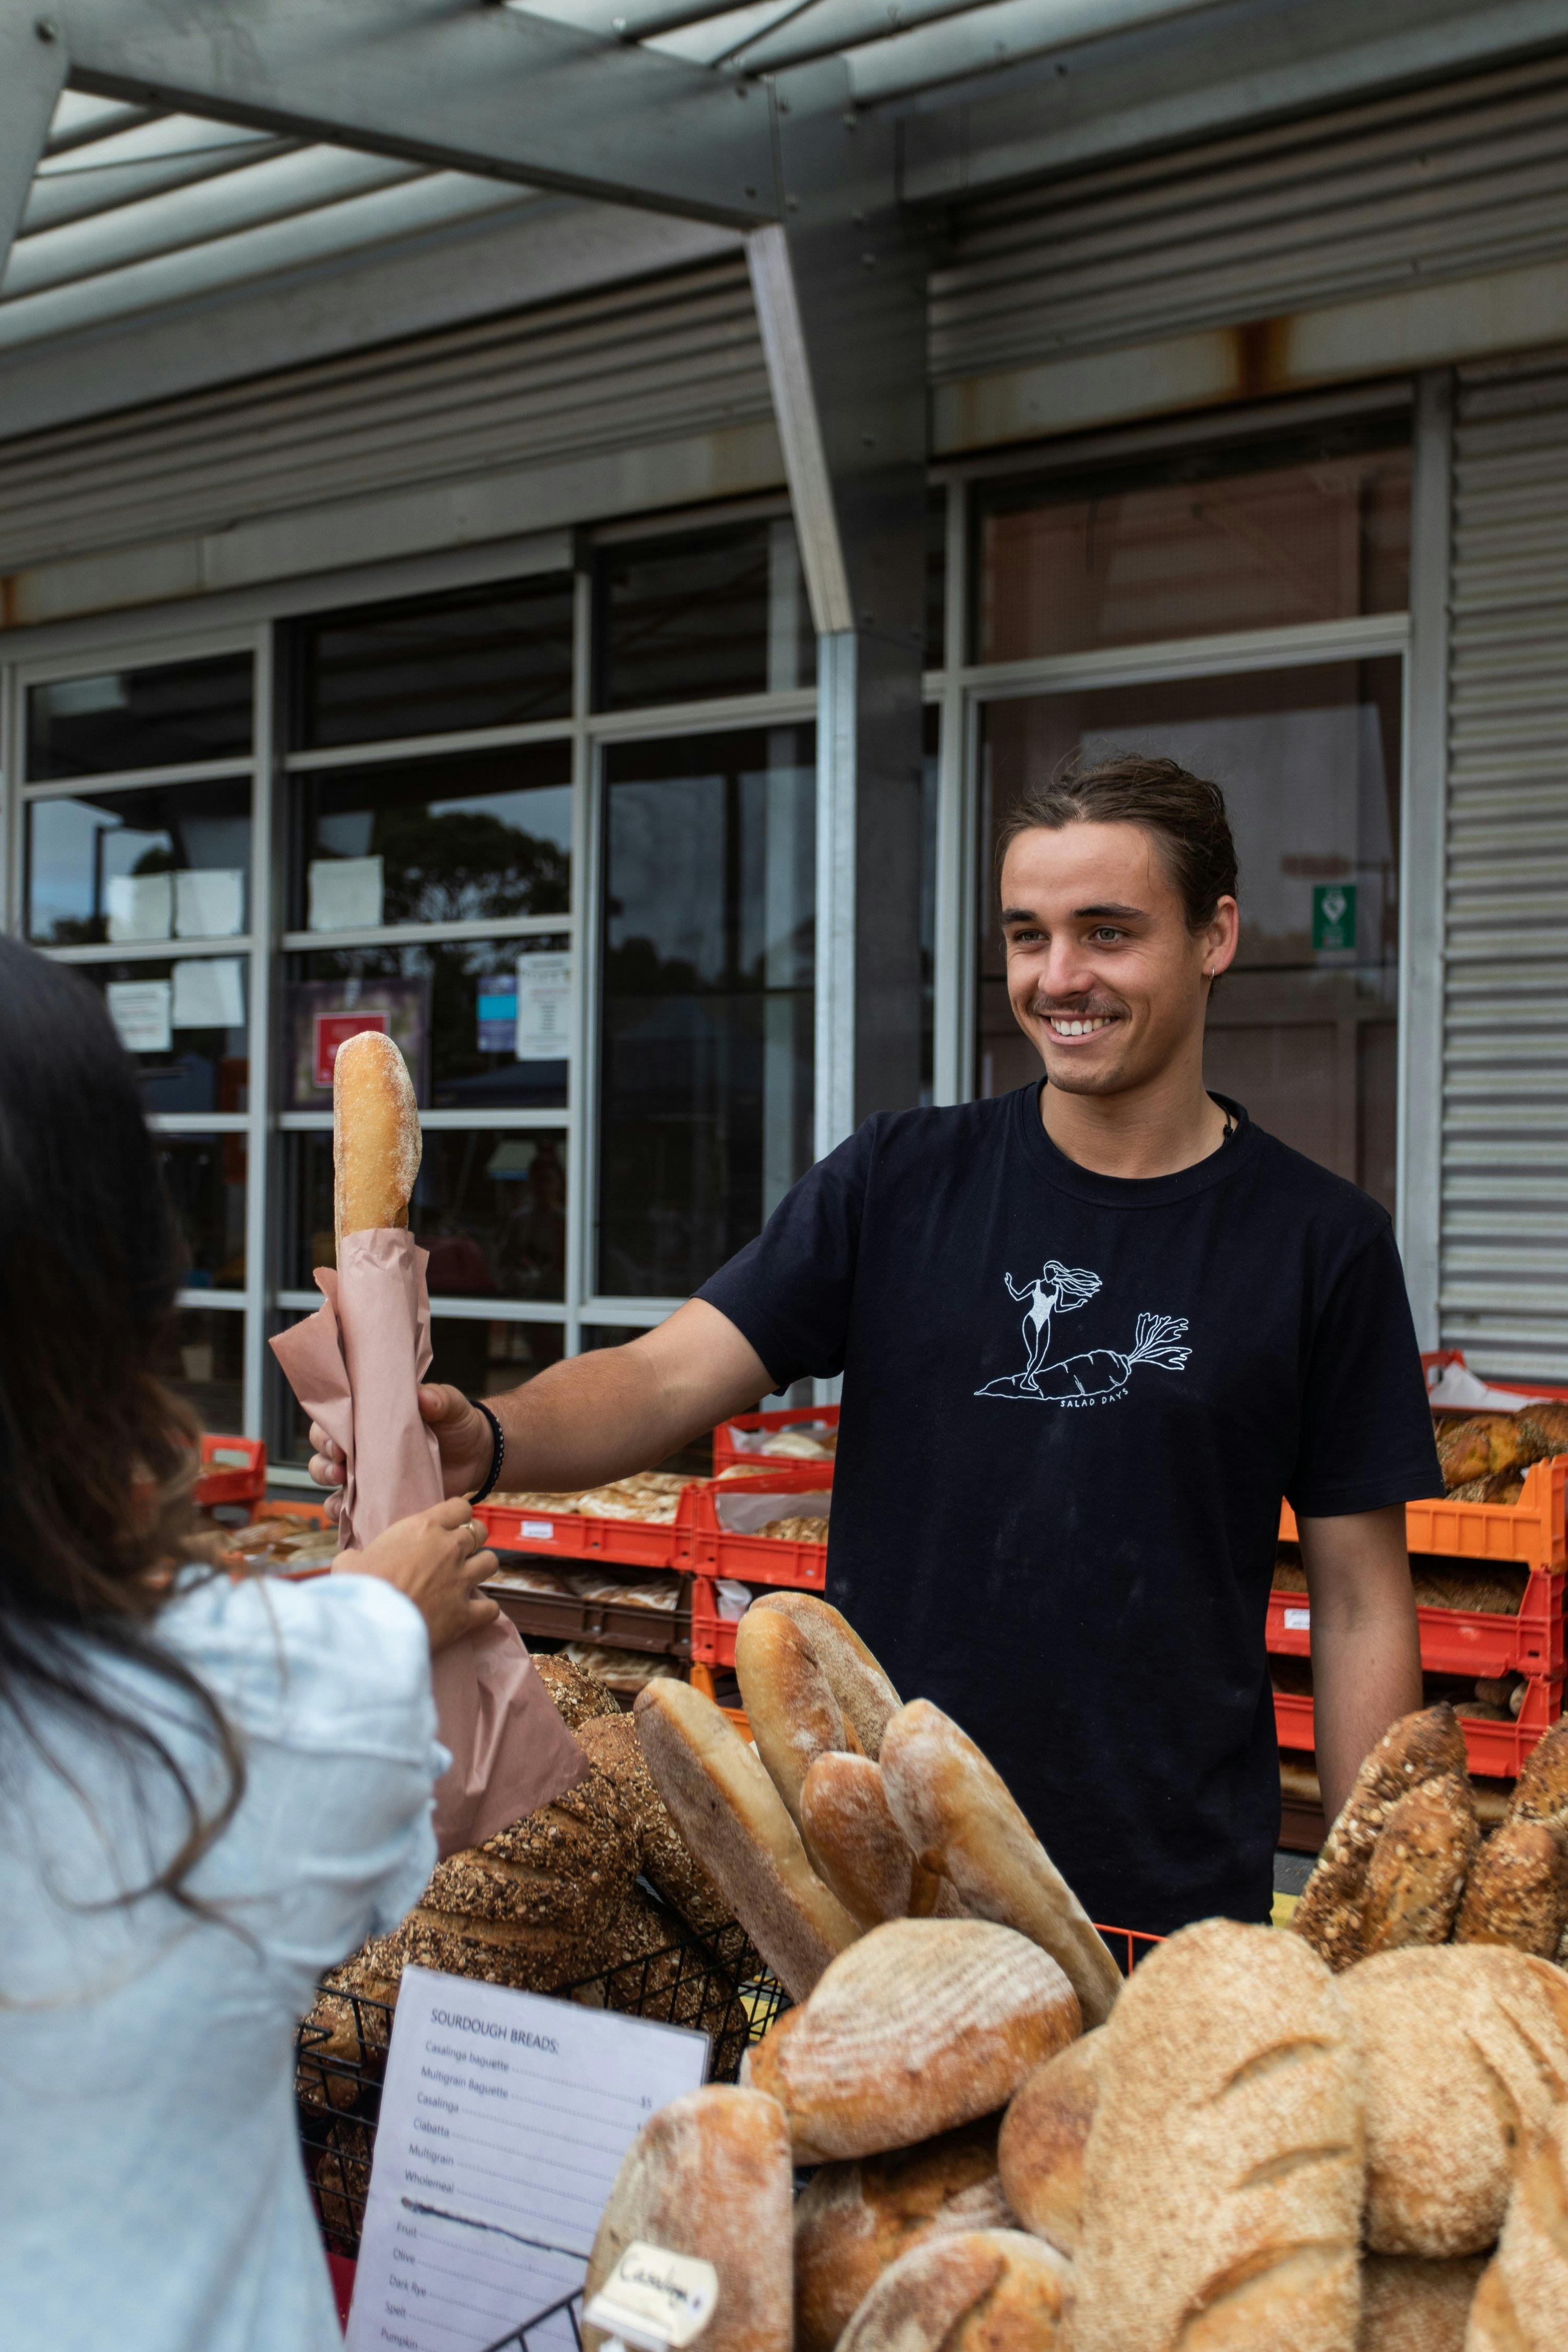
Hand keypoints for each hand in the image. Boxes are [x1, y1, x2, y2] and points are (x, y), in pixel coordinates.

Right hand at [309, 1383, 494, 1508]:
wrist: (479, 1456)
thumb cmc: (458, 1423)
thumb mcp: (451, 1406)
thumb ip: (439, 1399)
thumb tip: (423, 1397)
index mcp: (371, 1418)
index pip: (335, 1420)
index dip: (327, 1431)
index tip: (338, 1443)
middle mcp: (363, 1446)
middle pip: (324, 1454)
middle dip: (323, 1464)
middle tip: (338, 1469)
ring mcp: (369, 1475)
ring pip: (332, 1484)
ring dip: (329, 1492)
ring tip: (342, 1495)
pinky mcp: (381, 1499)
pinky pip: (352, 1510)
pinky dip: (344, 1515)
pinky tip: (349, 1518)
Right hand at [340, 1497, 500, 1653]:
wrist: (370, 1626)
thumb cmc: (358, 1589)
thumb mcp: (349, 1562)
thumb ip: (358, 1554)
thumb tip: (352, 1559)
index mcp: (424, 1528)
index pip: (460, 1506)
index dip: (457, 1515)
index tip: (450, 1525)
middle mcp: (449, 1549)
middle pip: (480, 1531)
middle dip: (472, 1540)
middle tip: (458, 1552)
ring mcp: (461, 1580)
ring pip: (491, 1562)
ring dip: (481, 1568)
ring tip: (468, 1577)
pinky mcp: (466, 1613)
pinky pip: (490, 1607)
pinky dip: (484, 1610)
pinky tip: (474, 1612)